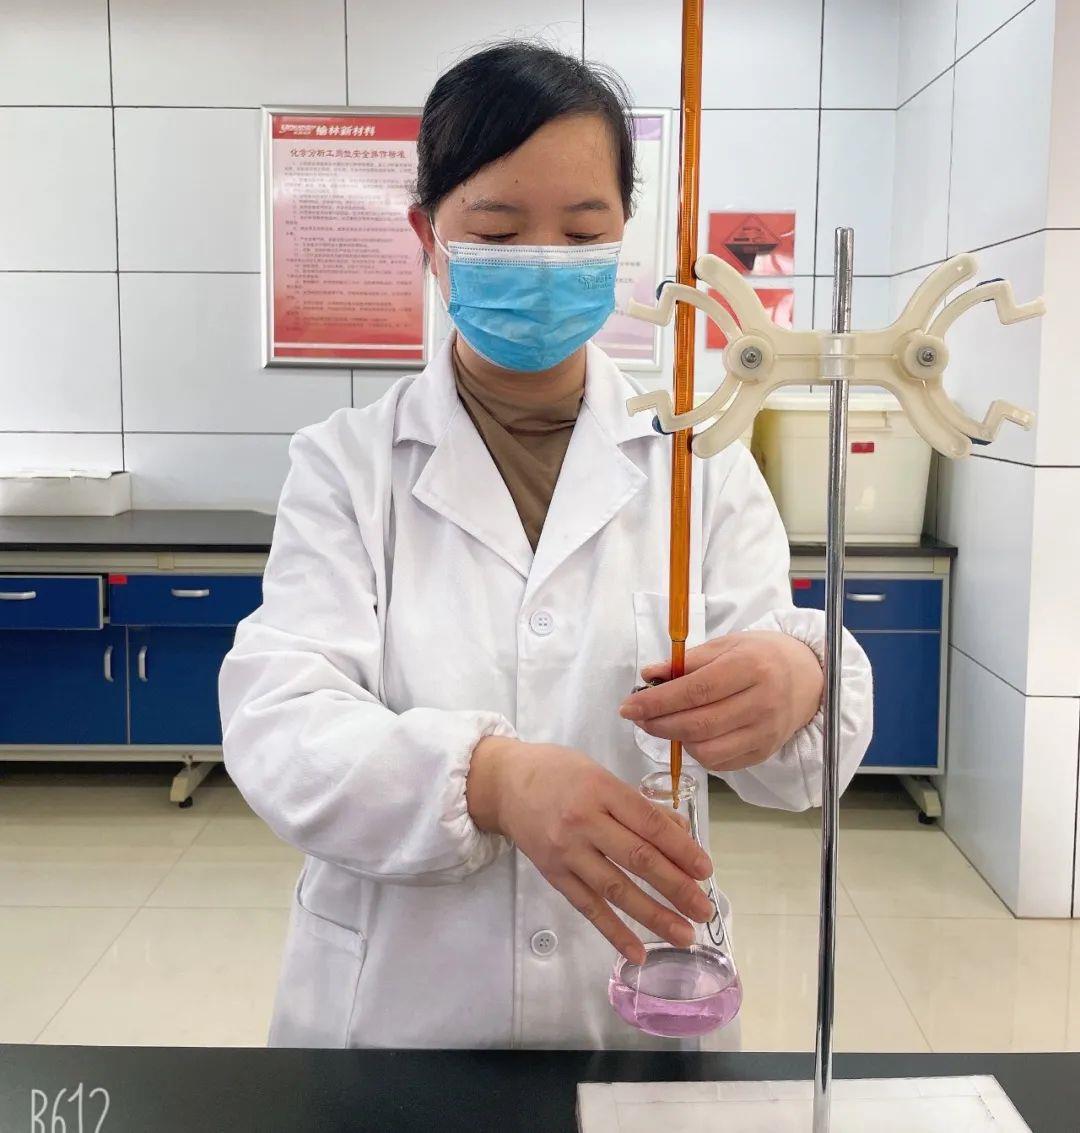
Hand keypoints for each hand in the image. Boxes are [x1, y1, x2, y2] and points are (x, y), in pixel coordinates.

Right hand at [467, 737, 714, 962]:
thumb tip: (681, 834)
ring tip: (684, 934)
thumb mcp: (600, 773)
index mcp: (601, 789)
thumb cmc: (558, 772)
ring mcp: (567, 851)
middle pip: (638, 859)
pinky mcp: (553, 874)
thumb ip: (638, 804)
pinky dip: (613, 931)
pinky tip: (638, 952)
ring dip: (654, 916)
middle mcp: (584, 821)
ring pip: (616, 889)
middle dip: (676, 887)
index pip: (649, 824)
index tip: (706, 870)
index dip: (681, 850)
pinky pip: (588, 907)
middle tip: (705, 908)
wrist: (503, 784)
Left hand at [619, 631, 822, 772]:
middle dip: (658, 724)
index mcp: (750, 667)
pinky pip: (720, 763)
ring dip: (675, 740)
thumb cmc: (761, 655)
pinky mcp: (764, 752)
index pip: (695, 690)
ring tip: (663, 724)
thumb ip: (686, 662)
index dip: (657, 702)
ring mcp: (765, 732)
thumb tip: (649, 675)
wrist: (807, 677)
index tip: (629, 706)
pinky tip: (689, 735)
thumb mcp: (726, 645)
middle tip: (637, 717)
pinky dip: (696, 752)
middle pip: (698, 724)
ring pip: (707, 750)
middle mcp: (762, 703)